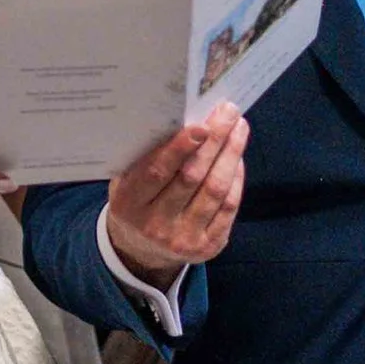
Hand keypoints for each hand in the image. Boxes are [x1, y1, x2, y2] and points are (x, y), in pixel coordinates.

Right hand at [105, 102, 248, 287]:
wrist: (141, 251)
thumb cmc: (136, 201)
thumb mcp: (126, 181)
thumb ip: (145, 156)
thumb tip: (181, 118)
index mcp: (129, 203)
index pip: (157, 171)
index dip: (180, 148)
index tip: (201, 124)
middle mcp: (155, 225)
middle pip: (192, 177)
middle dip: (214, 141)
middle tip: (228, 112)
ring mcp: (184, 239)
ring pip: (215, 191)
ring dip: (231, 154)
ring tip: (238, 127)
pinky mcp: (208, 247)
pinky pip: (228, 208)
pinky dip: (236, 178)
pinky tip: (237, 156)